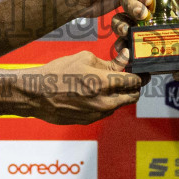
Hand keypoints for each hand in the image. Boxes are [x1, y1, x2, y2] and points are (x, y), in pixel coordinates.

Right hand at [25, 50, 144, 124]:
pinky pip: (105, 111)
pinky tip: (94, 93)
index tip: (142, 71)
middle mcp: (104, 102)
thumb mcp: (85, 59)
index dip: (141, 75)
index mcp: (105, 84)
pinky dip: (106, 102)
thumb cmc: (58, 72)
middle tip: (129, 78)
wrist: (36, 93)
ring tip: (108, 84)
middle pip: (133, 97)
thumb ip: (110, 62)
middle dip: (134, 87)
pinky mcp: (89, 121)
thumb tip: (125, 58)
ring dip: (119, 95)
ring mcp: (97, 114)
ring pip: (119, 105)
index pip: (135, 82)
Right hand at [111, 0, 178, 55]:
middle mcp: (142, 2)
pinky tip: (126, 49)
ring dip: (120, 25)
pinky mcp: (139, 38)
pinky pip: (125, 41)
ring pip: (120, 20)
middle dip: (131, 5)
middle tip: (142, 13)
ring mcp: (138, 21)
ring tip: (127, 31)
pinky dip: (122, 45)